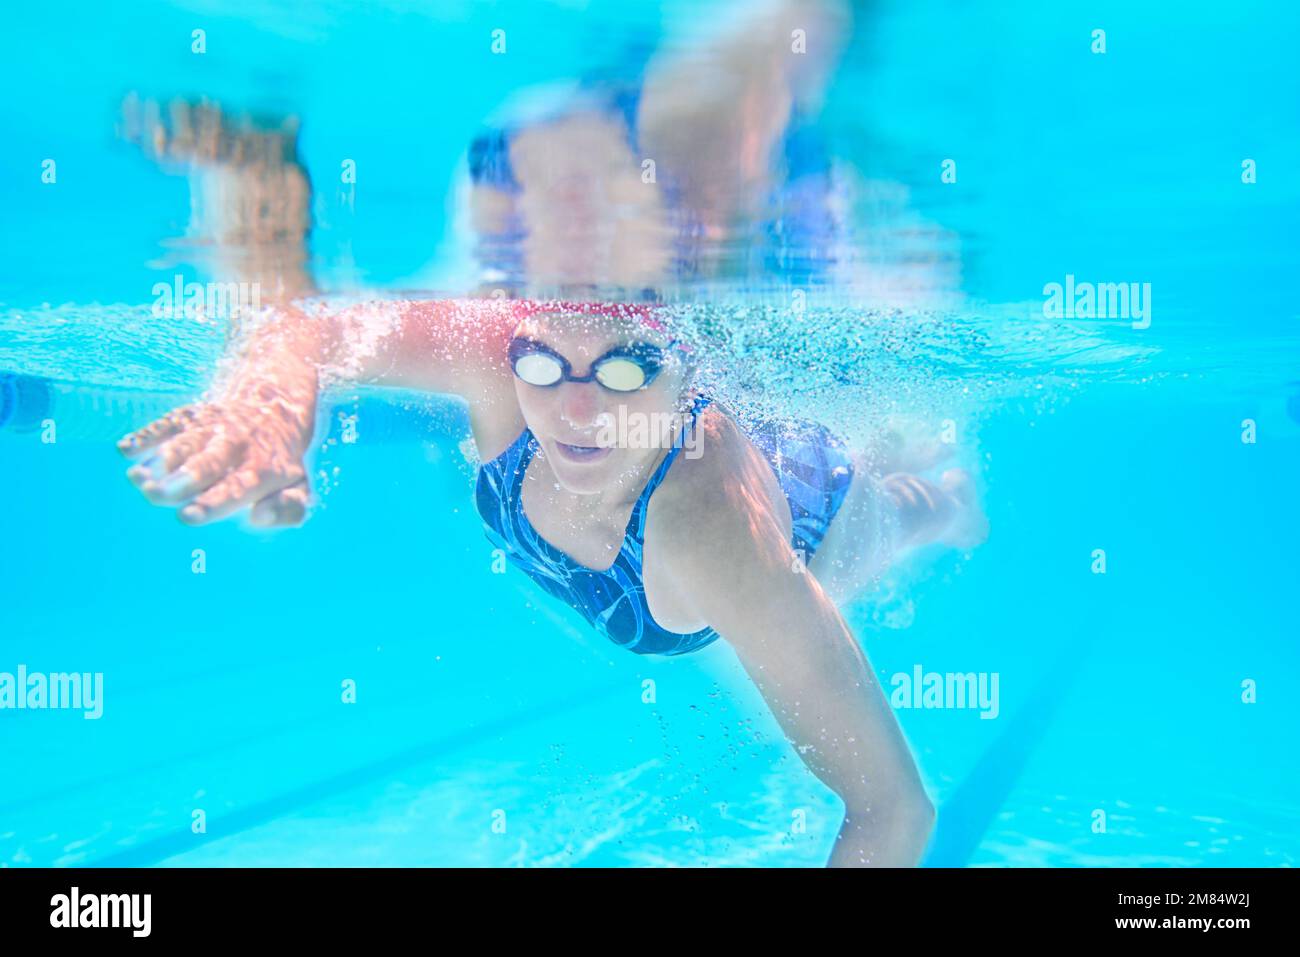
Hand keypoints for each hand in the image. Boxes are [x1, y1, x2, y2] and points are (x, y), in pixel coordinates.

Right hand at [118, 375, 315, 526]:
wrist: (276, 404)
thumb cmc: (280, 462)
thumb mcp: (299, 487)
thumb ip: (288, 509)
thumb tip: (260, 517)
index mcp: (263, 469)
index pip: (237, 488)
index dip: (212, 503)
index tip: (188, 516)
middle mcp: (236, 446)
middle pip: (206, 464)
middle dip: (181, 480)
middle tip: (155, 494)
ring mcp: (211, 429)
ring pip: (184, 445)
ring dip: (160, 461)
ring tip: (136, 479)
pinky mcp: (191, 417)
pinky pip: (168, 423)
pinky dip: (147, 434)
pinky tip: (126, 449)